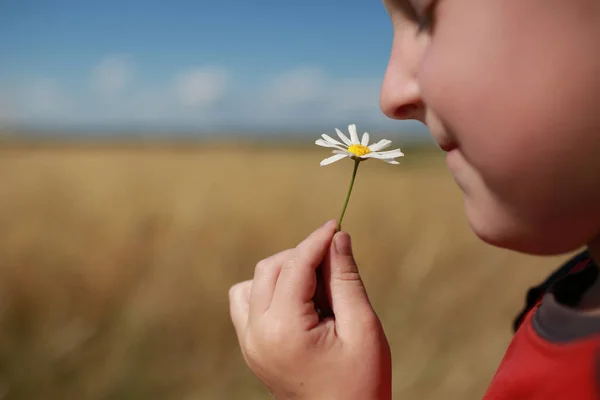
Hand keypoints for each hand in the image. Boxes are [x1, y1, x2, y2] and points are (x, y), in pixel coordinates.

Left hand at [229, 220, 391, 399]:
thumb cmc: (361, 382)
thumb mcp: (363, 328)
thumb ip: (347, 279)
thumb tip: (338, 237)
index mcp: (284, 330)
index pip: (295, 266)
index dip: (317, 241)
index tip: (336, 225)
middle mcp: (257, 335)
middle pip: (270, 269)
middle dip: (303, 257)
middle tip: (336, 266)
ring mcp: (249, 344)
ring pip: (253, 283)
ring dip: (283, 273)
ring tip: (318, 290)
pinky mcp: (251, 348)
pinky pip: (247, 303)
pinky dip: (268, 292)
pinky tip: (298, 303)